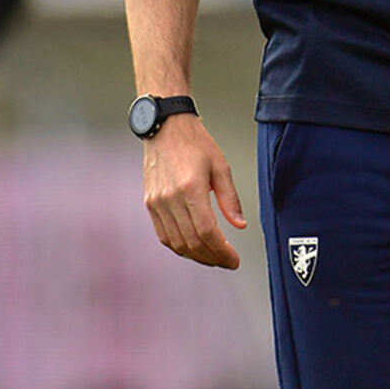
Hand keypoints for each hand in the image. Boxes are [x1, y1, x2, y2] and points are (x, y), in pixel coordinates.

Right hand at [144, 116, 246, 268]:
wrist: (165, 127)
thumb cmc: (195, 143)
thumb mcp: (220, 166)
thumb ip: (230, 198)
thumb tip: (239, 224)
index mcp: (191, 188)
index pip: (207, 232)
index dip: (222, 251)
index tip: (234, 260)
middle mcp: (170, 198)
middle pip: (191, 242)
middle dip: (212, 257)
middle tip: (227, 261)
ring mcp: (157, 202)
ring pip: (176, 243)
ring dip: (196, 255)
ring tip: (213, 257)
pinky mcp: (150, 204)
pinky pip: (163, 235)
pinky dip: (179, 246)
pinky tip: (193, 247)